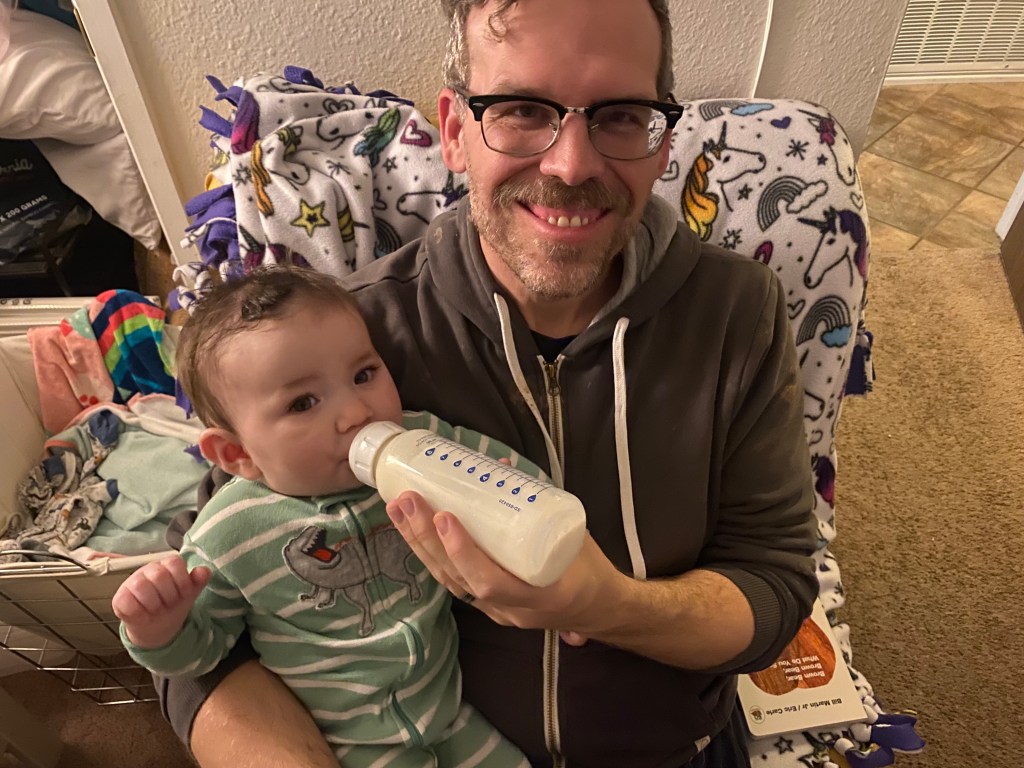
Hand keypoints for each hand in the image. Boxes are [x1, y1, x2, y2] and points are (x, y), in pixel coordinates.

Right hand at [112, 554, 210, 648]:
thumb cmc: (172, 605)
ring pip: (141, 585)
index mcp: (167, 565)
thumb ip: (198, 581)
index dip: (182, 581)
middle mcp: (149, 570)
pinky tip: (144, 615)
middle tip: (169, 604)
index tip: (183, 594)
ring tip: (157, 609)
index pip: (174, 562)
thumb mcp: (188, 594)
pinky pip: (127, 602)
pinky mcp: (119, 598)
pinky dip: (138, 612)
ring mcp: (132, 582)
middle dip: (169, 595)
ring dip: (154, 603)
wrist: (157, 627)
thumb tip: (204, 571)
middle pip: (159, 575)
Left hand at [385, 491, 619, 639]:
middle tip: (408, 501)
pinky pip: (453, 582)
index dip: (463, 551)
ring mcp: (496, 612)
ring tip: (398, 510)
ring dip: (419, 545)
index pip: (490, 582)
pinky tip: (412, 531)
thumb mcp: (575, 536)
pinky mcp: (487, 606)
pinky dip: (431, 554)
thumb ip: (539, 505)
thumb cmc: (590, 569)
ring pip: (449, 581)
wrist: (600, 608)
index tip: (445, 516)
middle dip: (427, 539)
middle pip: (458, 579)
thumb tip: (501, 464)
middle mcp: (511, 611)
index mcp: (541, 595)